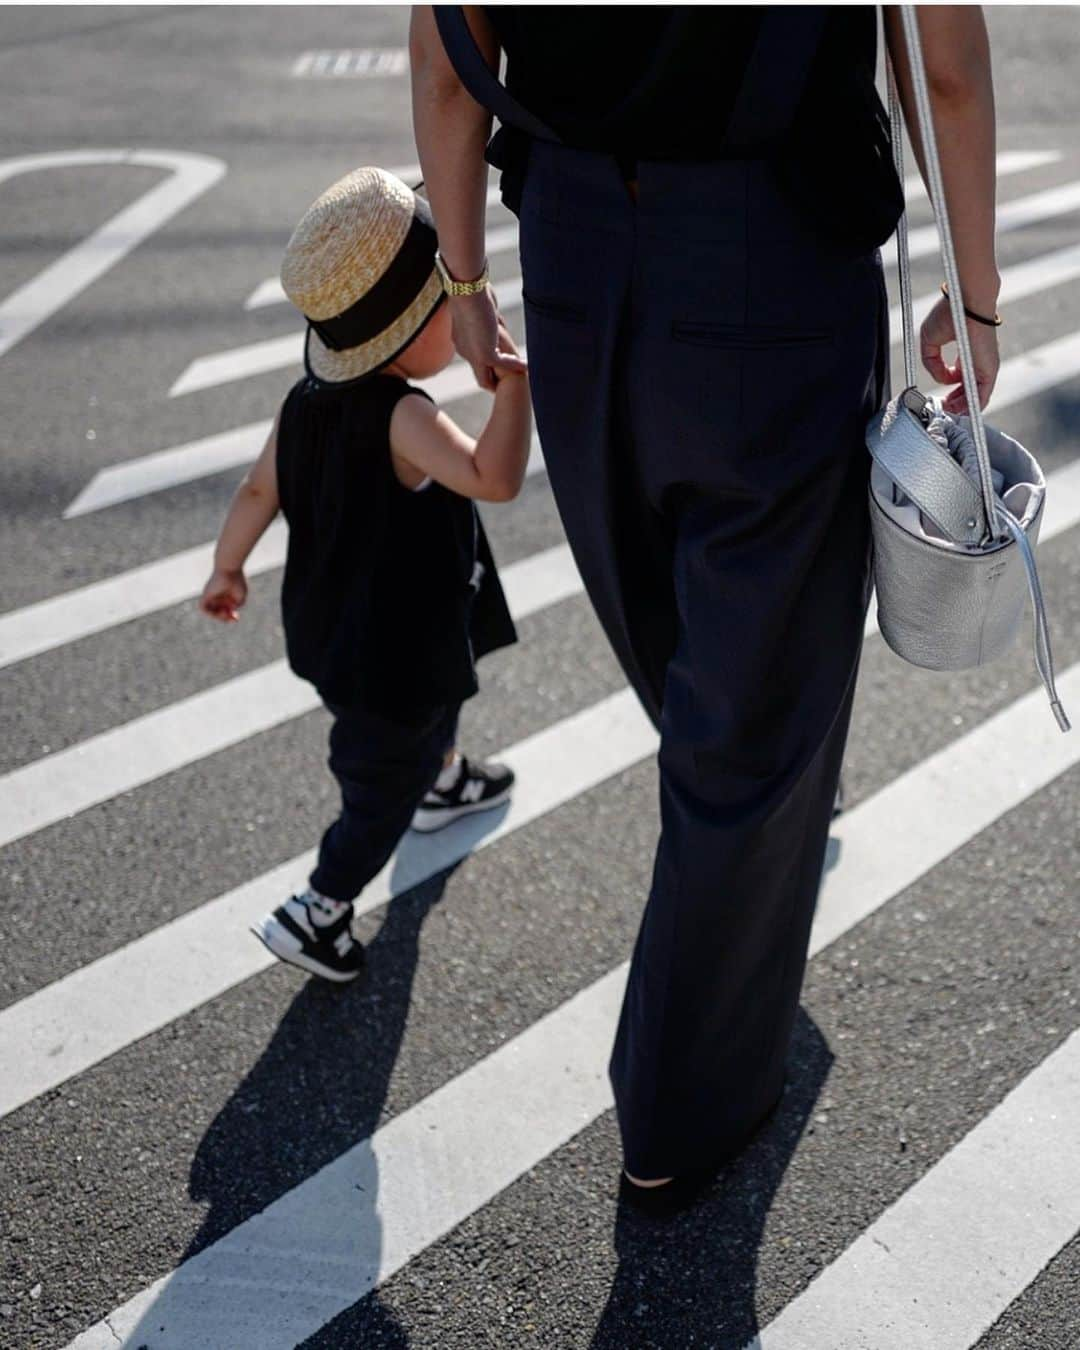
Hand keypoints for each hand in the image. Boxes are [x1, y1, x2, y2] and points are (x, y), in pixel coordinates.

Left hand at [199, 567, 246, 622]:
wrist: (230, 569)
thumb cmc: (237, 580)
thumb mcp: (241, 596)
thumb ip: (238, 605)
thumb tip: (231, 610)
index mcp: (225, 595)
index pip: (225, 610)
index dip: (230, 616)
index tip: (237, 618)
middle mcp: (217, 596)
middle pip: (217, 611)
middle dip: (224, 618)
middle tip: (232, 620)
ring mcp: (210, 595)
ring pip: (210, 610)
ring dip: (217, 616)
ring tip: (225, 615)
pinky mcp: (205, 594)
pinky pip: (202, 607)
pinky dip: (209, 613)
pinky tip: (218, 613)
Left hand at [450, 287, 527, 391]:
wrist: (466, 290)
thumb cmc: (472, 289)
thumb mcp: (479, 306)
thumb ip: (487, 315)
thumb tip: (495, 311)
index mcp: (461, 340)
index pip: (475, 358)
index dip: (490, 363)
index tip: (504, 362)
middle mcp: (464, 351)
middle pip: (480, 375)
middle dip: (495, 382)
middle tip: (510, 383)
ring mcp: (473, 355)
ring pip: (486, 380)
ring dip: (504, 380)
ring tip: (520, 381)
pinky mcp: (485, 354)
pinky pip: (503, 366)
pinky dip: (516, 366)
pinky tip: (527, 366)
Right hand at [920, 295, 999, 414]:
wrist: (967, 302)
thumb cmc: (950, 313)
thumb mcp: (930, 341)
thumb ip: (931, 363)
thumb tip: (940, 379)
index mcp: (967, 353)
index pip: (961, 378)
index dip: (949, 389)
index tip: (940, 396)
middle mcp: (978, 362)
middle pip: (969, 390)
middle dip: (955, 403)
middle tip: (943, 408)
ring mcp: (985, 367)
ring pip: (976, 396)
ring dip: (962, 408)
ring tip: (949, 412)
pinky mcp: (989, 370)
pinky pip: (982, 396)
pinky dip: (972, 407)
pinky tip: (961, 414)